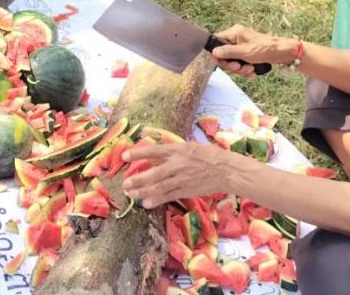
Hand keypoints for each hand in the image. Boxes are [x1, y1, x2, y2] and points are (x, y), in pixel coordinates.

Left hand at [123, 142, 238, 206]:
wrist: (225, 169)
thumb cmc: (206, 155)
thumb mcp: (187, 146)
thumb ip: (168, 151)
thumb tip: (150, 152)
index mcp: (177, 150)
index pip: (153, 150)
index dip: (138, 153)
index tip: (124, 156)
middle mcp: (178, 164)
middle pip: (154, 173)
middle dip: (138, 179)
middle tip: (125, 183)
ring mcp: (182, 179)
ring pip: (159, 187)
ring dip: (143, 191)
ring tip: (131, 194)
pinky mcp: (186, 190)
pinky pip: (169, 196)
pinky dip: (157, 200)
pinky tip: (146, 203)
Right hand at [210, 25, 292, 76]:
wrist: (284, 54)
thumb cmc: (266, 49)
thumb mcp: (245, 52)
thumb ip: (228, 52)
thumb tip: (213, 52)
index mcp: (234, 33)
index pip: (217, 42)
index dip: (218, 55)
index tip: (225, 63)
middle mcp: (237, 38)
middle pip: (224, 54)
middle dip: (232, 65)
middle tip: (239, 68)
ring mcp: (242, 47)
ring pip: (233, 61)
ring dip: (240, 69)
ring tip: (250, 70)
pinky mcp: (248, 54)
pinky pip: (241, 64)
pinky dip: (246, 70)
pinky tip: (253, 72)